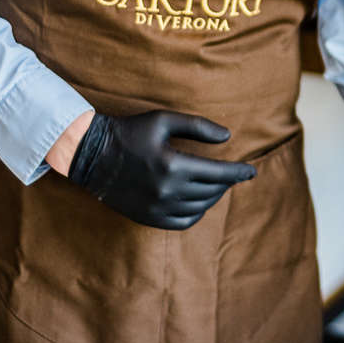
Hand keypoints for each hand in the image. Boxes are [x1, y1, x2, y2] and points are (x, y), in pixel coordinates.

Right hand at [66, 110, 255, 229]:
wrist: (91, 154)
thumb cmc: (130, 132)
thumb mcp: (164, 120)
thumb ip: (198, 126)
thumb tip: (228, 137)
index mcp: (173, 165)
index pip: (219, 173)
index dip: (239, 173)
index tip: (252, 171)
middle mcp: (167, 190)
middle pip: (212, 191)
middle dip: (227, 182)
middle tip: (232, 174)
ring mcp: (156, 207)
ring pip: (200, 208)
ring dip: (213, 196)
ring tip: (217, 185)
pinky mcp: (147, 217)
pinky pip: (182, 222)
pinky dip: (197, 213)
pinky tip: (200, 201)